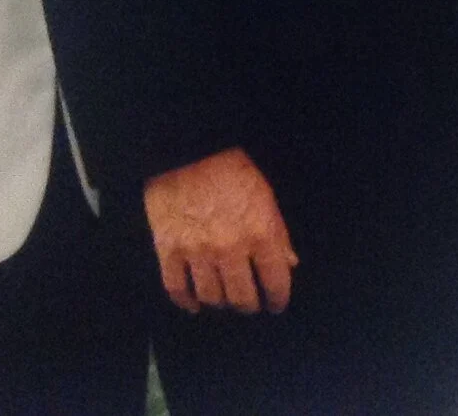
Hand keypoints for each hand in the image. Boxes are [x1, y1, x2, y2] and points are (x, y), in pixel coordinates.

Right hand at [144, 148, 297, 314]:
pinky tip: (195, 304)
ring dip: (220, 303)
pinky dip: (187, 302)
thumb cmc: (233, 169)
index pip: (275, 280)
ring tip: (225, 300)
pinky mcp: (169, 251)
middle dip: (249, 305)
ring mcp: (197, 252)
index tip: (276, 304)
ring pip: (211, 297)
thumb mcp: (266, 195)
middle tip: (251, 304)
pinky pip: (177, 289)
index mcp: (259, 233)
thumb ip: (278, 233)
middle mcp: (229, 249)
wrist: (189, 151)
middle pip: (241, 297)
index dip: (278, 298)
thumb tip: (289, 263)